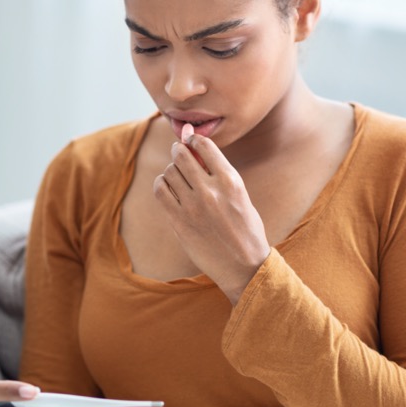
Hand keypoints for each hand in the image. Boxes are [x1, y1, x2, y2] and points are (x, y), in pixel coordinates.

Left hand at [153, 135, 270, 302]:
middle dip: (179, 150)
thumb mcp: (239, 196)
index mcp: (231, 181)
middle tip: (179, 152)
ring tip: (177, 176)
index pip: (204, 146)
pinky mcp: (179, 221)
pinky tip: (167, 188)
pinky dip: (161, 184)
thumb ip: (219, 174)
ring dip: (171, 170)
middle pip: (182, 155)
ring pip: (170, 172)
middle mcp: (210, 190)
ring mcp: (192, 206)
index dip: (194, 140)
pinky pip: (160, 191)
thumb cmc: (245, 229)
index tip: (191, 141)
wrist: (244, 265)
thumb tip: (195, 150)